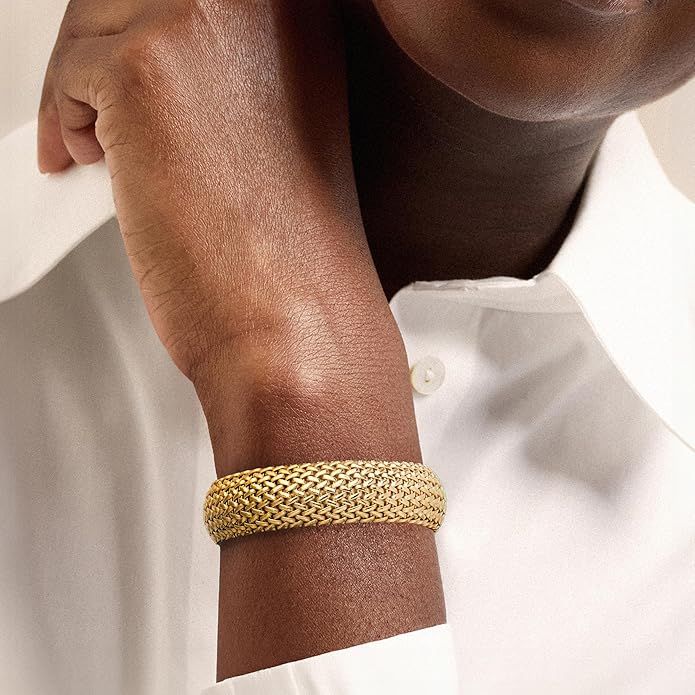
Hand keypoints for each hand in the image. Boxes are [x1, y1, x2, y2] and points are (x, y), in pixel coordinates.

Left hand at [38, 0, 395, 385]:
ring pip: (97, 23)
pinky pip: (70, 73)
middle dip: (109, 54)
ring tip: (97, 147)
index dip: (149, 31)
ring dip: (84, 87)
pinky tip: (89, 162)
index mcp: (304, 18)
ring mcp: (207, 25)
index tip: (130, 69)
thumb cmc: (300, 254)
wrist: (298, 318)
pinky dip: (65, 120)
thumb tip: (174, 75)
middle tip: (98, 111)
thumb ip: (230, 78)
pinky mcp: (146, 68)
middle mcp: (262, 4)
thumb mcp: (280, 132)